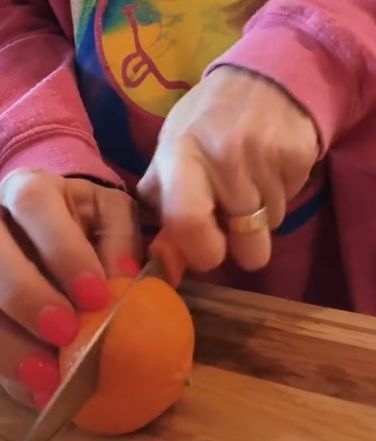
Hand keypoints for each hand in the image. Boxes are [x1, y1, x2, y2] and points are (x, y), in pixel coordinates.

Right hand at [0, 168, 139, 407]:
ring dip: (8, 340)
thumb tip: (125, 279)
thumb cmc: (86, 216)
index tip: (96, 295)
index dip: (62, 251)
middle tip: (65, 333)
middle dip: (27, 297)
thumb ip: (120, 236)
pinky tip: (31, 381)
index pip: (35, 207)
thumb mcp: (110, 212)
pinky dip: (5, 356)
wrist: (52, 223)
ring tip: (45, 376)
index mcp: (30, 190)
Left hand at [138, 66, 318, 271]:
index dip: (201, 252)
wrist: (266, 77)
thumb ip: (161, 189)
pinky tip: (270, 167)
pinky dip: (279, 194)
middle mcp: (224, 158)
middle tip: (236, 227)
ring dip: (261, 215)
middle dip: (244, 249)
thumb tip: (161, 242)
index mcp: (182, 155)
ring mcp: (266, 158)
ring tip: (252, 180)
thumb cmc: (209, 116)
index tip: (209, 253)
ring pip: (271, 226)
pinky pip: (290, 200)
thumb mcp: (172, 142)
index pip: (187, 221)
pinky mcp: (299, 157)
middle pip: (246, 244)